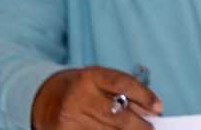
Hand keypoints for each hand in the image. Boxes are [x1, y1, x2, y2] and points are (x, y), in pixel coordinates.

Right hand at [31, 67, 160, 129]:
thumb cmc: (81, 88)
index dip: (144, 95)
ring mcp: (67, 117)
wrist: (42, 97)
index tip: (158, 107)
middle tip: (150, 128)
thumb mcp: (101, 81)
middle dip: (138, 125)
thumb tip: (151, 111)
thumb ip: (125, 92)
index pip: (122, 84)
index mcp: (90, 76)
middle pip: (117, 115)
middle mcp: (78, 95)